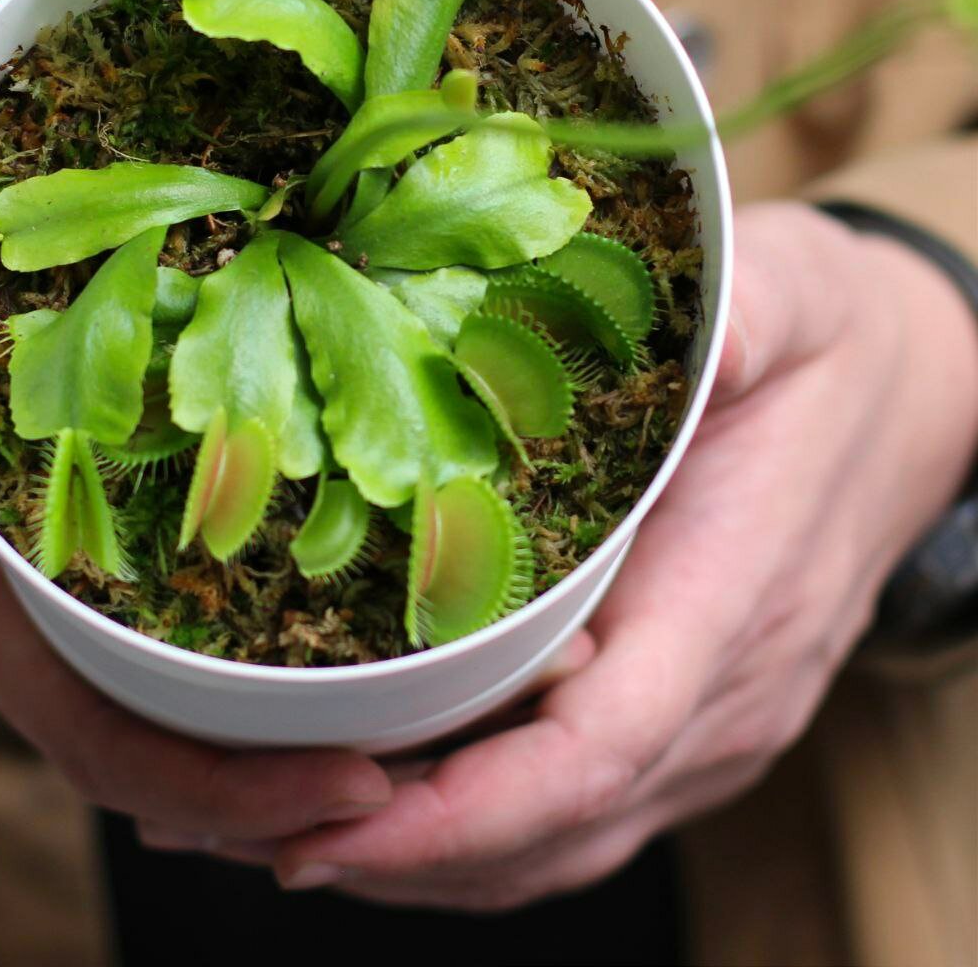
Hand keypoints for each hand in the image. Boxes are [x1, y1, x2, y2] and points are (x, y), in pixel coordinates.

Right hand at [0, 188, 392, 835]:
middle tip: (424, 776)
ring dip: (272, 760)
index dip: (226, 787)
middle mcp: (18, 637)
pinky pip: (154, 678)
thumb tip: (14, 141)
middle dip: (283, 792)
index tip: (356, 791)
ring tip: (404, 746)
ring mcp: (41, 632)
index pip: (100, 734)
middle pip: (164, 761)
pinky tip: (323, 666)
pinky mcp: (59, 601)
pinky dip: (236, 699)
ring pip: (166, 735)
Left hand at [145, 201, 977, 906]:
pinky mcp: (686, 717)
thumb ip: (734, 314)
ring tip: (277, 831)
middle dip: (398, 848)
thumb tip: (651, 316)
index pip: (597, 747)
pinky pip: (575, 815)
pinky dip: (469, 835)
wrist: (909, 396)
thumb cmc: (832, 347)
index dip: (464, 804)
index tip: (335, 819)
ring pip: (559, 844)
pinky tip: (378, 812)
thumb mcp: (792, 294)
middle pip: (555, 827)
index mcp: (733, 598)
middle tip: (246, 825)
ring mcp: (711, 723)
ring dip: (419, 859)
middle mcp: (725, 697)